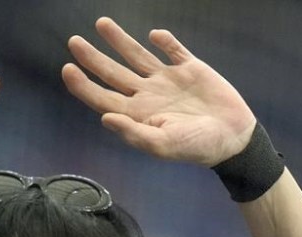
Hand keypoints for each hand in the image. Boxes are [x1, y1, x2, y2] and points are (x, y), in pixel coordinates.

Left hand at [62, 17, 255, 166]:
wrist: (234, 139)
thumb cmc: (198, 148)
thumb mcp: (163, 145)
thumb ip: (134, 133)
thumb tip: (105, 118)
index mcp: (138, 115)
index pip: (103, 97)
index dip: (83, 85)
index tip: (67, 68)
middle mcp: (148, 95)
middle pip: (113, 73)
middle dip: (93, 58)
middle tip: (74, 41)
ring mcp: (168, 81)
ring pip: (137, 56)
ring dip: (120, 41)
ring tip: (101, 24)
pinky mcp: (190, 69)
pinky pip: (173, 50)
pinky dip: (164, 41)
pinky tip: (154, 36)